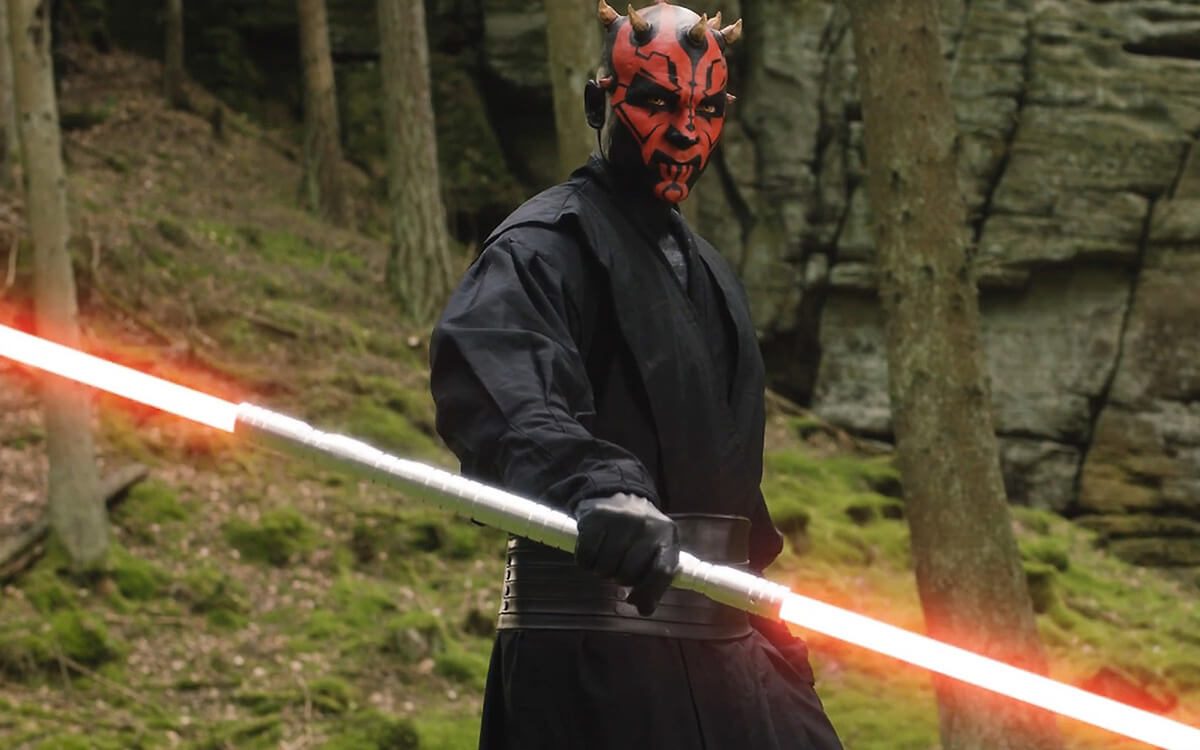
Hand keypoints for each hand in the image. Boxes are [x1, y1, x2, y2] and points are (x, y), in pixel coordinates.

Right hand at [573, 493, 679, 614]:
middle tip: (619, 568)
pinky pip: (585, 557)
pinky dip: (585, 562)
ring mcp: (620, 519)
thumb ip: (655, 580)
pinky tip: (593, 552)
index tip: (636, 603)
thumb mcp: (657, 550)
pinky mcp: (595, 517)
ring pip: (604, 568)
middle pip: (628, 574)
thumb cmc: (641, 534)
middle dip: (621, 578)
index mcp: (666, 535)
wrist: (620, 496)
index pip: (661, 571)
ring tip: (607, 558)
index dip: (649, 593)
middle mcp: (646, 524)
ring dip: (602, 571)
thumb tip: (643, 609)